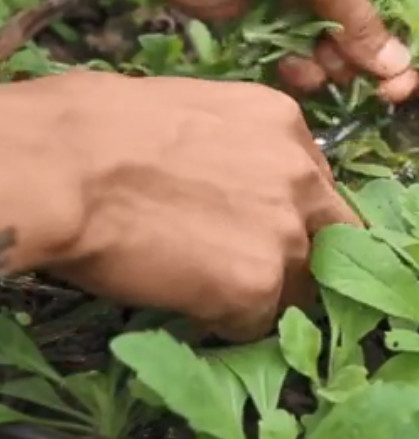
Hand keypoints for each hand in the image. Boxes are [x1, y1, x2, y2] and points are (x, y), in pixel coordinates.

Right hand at [0, 71, 358, 340]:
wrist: (67, 164)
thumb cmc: (103, 127)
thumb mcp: (197, 114)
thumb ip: (240, 151)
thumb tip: (236, 187)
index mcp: (287, 125)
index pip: (318, 185)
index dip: (294, 214)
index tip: (267, 230)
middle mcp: (302, 177)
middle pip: (331, 237)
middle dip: (302, 258)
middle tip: (254, 272)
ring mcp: (287, 232)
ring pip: (298, 285)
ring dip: (261, 294)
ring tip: (206, 288)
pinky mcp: (259, 284)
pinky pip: (257, 322)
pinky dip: (227, 323)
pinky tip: (188, 304)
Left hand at [84, 0, 418, 101]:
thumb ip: (361, 19)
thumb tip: (400, 68)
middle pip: (388, 33)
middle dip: (387, 63)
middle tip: (386, 93)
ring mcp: (308, 2)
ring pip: (345, 57)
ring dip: (337, 69)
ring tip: (316, 62)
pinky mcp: (271, 24)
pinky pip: (302, 63)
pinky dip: (299, 70)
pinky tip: (286, 63)